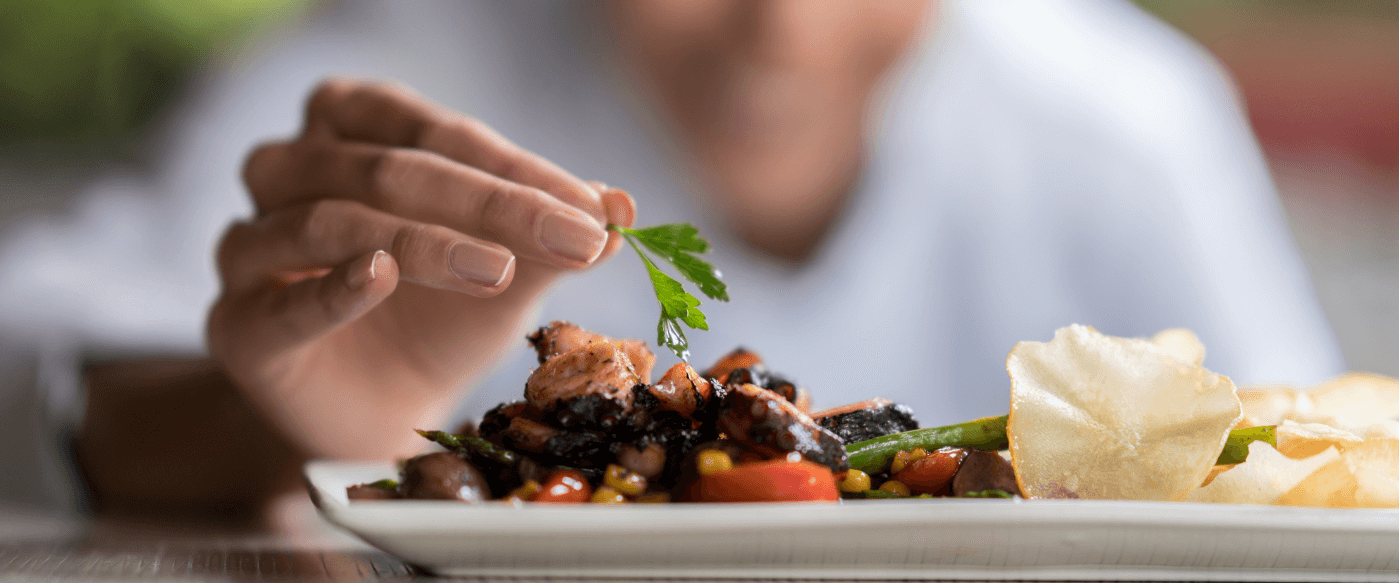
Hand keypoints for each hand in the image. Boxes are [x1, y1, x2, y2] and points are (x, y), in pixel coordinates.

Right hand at [209, 79, 635, 459]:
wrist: (385, 408)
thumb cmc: (441, 315)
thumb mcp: (508, 269)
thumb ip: (552, 234)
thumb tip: (623, 204)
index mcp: (351, 129)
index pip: (437, 132)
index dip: (518, 168)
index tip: (595, 211)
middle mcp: (289, 171)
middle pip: (384, 167)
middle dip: (488, 203)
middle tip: (571, 238)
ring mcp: (252, 247)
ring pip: (327, 220)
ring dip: (421, 242)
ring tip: (496, 268)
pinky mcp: (238, 325)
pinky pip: (279, 301)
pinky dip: (332, 289)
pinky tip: (379, 279)